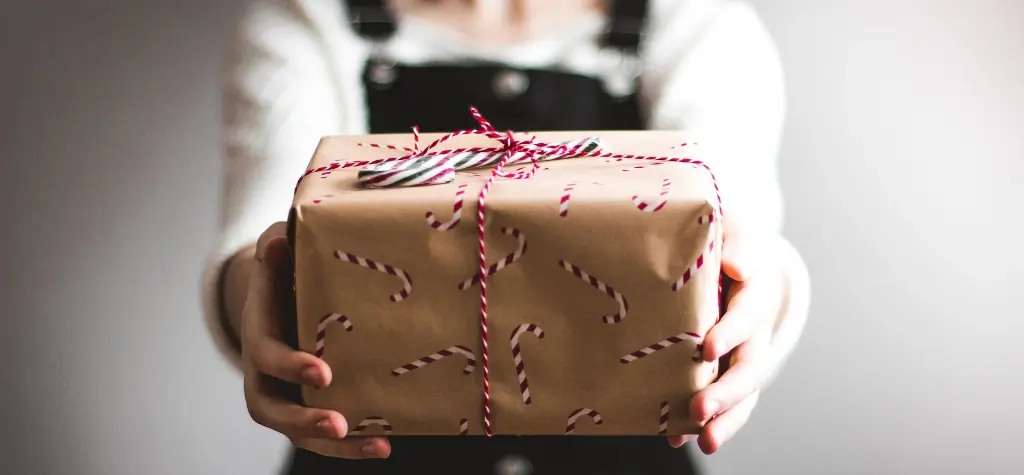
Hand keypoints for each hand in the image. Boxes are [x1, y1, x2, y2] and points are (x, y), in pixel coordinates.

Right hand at [241, 222, 390, 458]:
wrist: (280, 293)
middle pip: (271, 409)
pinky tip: (384, 444)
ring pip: (296, 432)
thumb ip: (277, 249)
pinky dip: (350, 445)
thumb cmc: (285, 270)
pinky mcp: (307, 406)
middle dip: (303, 419)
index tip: (323, 371)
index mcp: (259, 333)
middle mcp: (264, 373)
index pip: (266, 355)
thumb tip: (278, 242)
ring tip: (375, 445)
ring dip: (334, 445)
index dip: (290, 366)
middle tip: (338, 423)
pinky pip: (322, 435)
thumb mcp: (279, 252)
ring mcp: (284, 394)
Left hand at [668, 221, 783, 453]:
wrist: (732, 257)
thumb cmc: (724, 240)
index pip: (747, 313)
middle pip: (749, 366)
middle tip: (700, 409)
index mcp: (756, 291)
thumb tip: (736, 266)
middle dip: (726, 391)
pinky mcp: (727, 371)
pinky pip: (724, 403)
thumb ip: (736, 243)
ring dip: (725, 419)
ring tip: (705, 441)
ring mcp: (744, 355)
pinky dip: (705, 423)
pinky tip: (678, 438)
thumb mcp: (732, 230)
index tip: (708, 348)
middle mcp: (755, 330)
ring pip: (742, 393)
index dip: (731, 331)